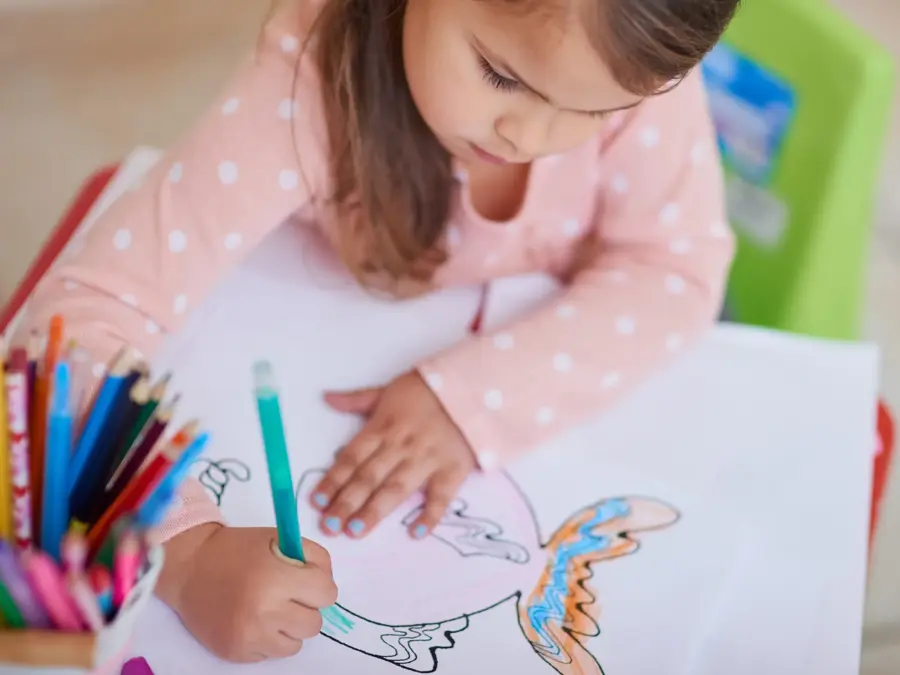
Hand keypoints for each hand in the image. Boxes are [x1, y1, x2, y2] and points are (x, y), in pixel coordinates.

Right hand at [161, 525, 337, 662]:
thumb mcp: (280, 539)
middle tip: (287, 595)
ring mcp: (250, 636)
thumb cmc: (239, 549)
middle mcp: (264, 611)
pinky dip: (268, 639)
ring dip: (289, 627)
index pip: (327, 594)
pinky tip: (253, 620)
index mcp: (277, 578)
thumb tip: (328, 587)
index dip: (319, 585)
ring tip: (270, 608)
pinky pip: (271, 654)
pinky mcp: (237, 653)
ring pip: (296, 644)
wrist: (190, 567)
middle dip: (306, 608)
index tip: (306, 579)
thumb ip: (314, 558)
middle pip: (315, 624)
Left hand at [311, 371, 476, 538]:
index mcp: (382, 427)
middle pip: (369, 476)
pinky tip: (416, 533)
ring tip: (355, 531)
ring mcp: (427, 460)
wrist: (473, 388)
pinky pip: (441, 496)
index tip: (316, 500)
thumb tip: (326, 398)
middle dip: (347, 502)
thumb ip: (357, 400)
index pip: (352, 457)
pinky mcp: (452, 469)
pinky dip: (430, 515)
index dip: (333, 479)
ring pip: (396, 488)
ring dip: (375, 510)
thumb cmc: (427, 391)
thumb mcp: (388, 390)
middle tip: (328, 526)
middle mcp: (401, 446)